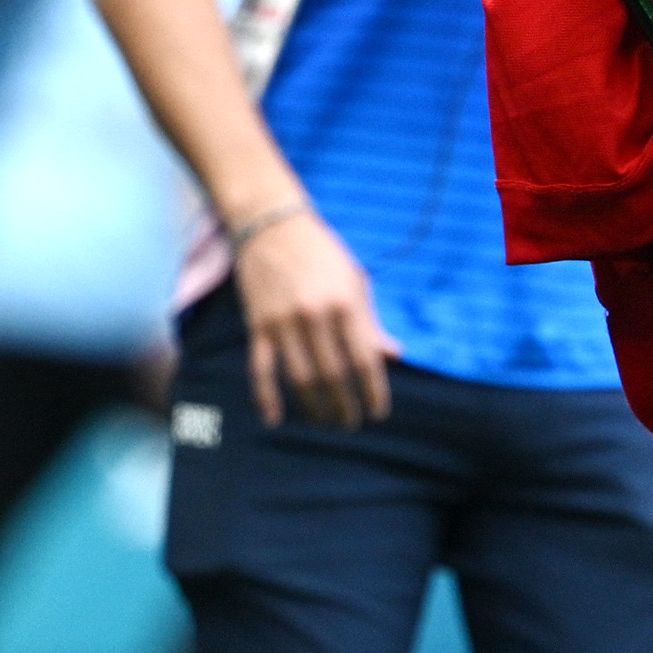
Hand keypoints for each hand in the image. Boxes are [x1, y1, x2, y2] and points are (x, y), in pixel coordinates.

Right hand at [235, 204, 397, 427]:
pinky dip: (266, 396)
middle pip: (333, 375)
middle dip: (344, 405)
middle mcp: (315, 316)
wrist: (272, 227)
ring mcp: (284, 322)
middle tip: (351, 424)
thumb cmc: (323, 256)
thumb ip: (370, 324)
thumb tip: (393, 356)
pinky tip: (274, 419)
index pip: (364, 360)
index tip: (379, 413)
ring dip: (314, 406)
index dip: (373, 391)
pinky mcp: (258, 325)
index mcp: (346, 305)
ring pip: (300, 377)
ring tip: (326, 422)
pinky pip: (261, 368)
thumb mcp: (356, 283)